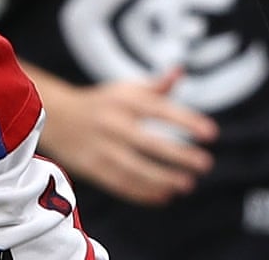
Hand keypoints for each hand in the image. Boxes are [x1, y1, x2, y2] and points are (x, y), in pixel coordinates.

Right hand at [35, 68, 217, 206]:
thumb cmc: (101, 102)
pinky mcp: (93, 168)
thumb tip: (180, 72)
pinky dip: (144, 192)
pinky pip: (122, 184)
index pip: (160, 110)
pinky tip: (164, 196)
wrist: (58, 116)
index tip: (211, 133)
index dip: (187, 121)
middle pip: (150, 142)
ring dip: (164, 178)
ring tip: (187, 184)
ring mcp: (102, 147)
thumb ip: (155, 86)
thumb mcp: (125, 89)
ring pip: (136, 168)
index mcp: (125, 101)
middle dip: (179, 155)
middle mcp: (114, 123)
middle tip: (205, 163)